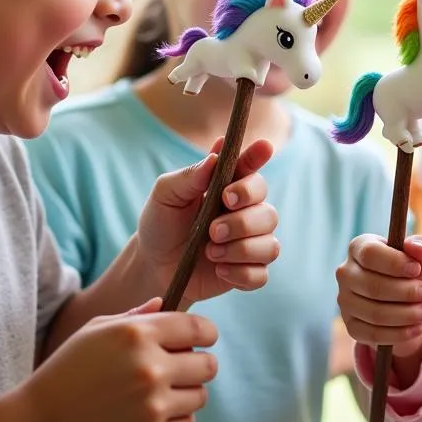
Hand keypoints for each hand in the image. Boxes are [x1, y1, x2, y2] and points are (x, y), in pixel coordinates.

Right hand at [20, 298, 217, 421]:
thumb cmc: (68, 370)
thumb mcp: (96, 331)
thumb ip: (136, 316)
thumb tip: (165, 303)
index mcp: (139, 334)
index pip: (200, 329)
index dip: (206, 334)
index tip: (201, 339)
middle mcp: (151, 368)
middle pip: (208, 365)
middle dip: (198, 364)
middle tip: (180, 368)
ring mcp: (153, 406)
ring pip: (200, 395)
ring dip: (187, 393)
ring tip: (160, 393)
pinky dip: (176, 419)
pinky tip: (151, 414)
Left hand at [137, 138, 279, 303]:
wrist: (152, 265)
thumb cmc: (161, 223)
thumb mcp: (166, 195)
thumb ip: (190, 176)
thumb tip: (215, 156)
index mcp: (228, 188)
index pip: (251, 169)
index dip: (260, 156)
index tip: (265, 147)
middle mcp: (246, 213)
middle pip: (268, 213)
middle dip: (242, 221)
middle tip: (212, 229)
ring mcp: (249, 244)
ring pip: (269, 245)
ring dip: (240, 249)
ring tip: (210, 251)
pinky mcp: (246, 272)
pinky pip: (261, 274)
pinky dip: (241, 272)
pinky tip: (219, 270)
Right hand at [336, 234, 421, 356]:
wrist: (414, 305)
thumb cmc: (417, 274)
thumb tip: (416, 247)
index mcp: (360, 247)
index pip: (369, 253)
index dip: (394, 262)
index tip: (417, 269)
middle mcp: (346, 273)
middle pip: (371, 285)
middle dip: (405, 291)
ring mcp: (345, 301)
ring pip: (374, 312)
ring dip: (406, 314)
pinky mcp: (351, 327)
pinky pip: (373, 334)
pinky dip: (399, 333)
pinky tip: (418, 328)